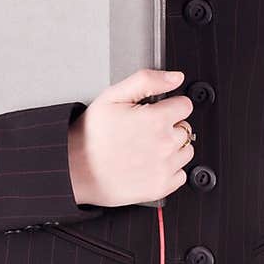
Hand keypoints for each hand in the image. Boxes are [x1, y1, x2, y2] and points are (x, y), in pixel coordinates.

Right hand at [68, 68, 193, 206]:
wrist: (76, 169)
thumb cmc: (91, 135)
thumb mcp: (113, 96)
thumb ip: (147, 81)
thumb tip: (175, 77)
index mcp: (156, 119)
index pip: (185, 106)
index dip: (170, 106)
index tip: (157, 112)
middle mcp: (164, 144)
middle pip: (186, 128)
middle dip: (170, 127)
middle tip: (144, 132)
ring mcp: (164, 167)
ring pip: (186, 151)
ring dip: (173, 149)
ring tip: (146, 148)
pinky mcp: (161, 186)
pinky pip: (181, 174)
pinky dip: (170, 170)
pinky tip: (149, 164)